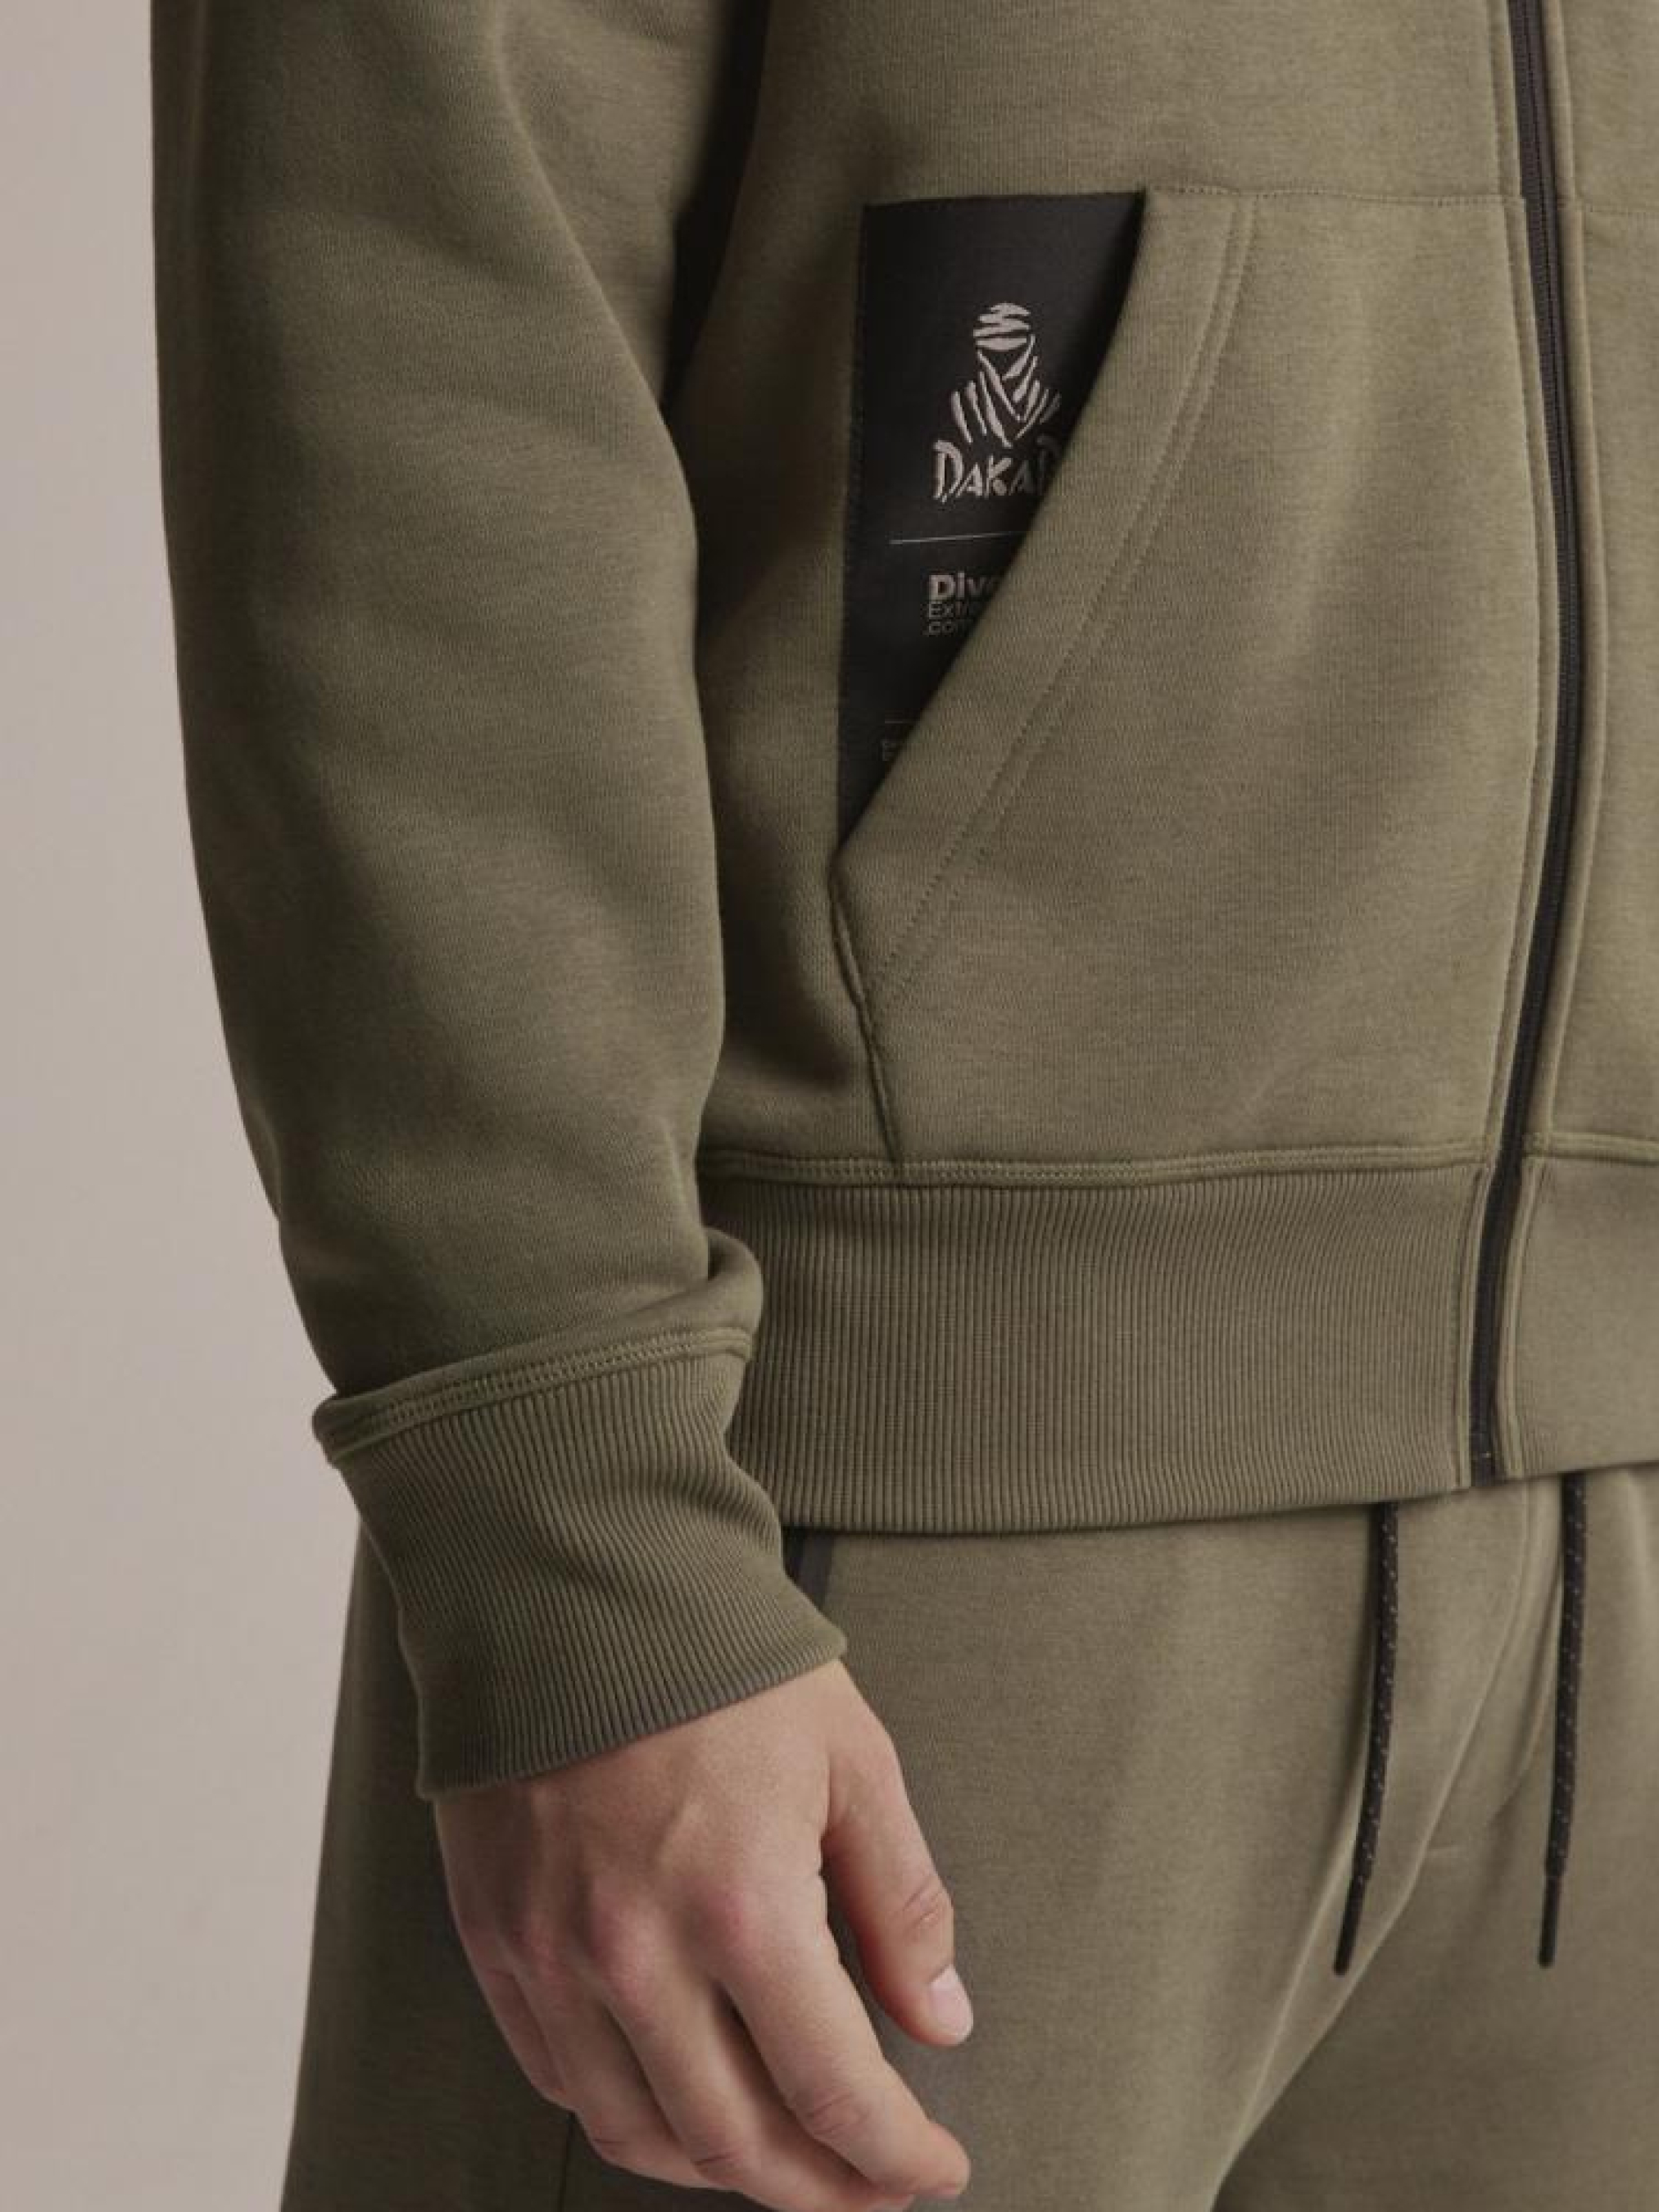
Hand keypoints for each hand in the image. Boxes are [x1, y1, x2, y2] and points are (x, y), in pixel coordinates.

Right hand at [434, 1659, 973, 2211]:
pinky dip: (633, 2115)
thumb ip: (902, 1903)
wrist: (568, 1583)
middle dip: (823, 2190)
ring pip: (639, 2134)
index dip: (896, 2156)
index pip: (833, 2094)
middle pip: (737, 2145)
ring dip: (724, 2170)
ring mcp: (553, 1957)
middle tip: (874, 2187)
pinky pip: (561, 2080)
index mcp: (741, 1906)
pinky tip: (683, 2097)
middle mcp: (637, 1954)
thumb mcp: (851, 1760)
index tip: (937, 2169)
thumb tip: (941, 2025)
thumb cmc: (722, 1662)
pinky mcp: (497, 1941)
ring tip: (786, 2157)